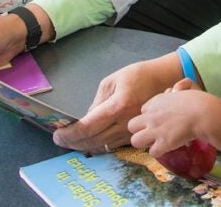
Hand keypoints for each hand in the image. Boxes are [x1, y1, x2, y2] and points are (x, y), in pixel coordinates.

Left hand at [53, 55, 181, 152]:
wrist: (163, 79)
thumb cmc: (137, 75)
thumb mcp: (111, 81)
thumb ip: (97, 102)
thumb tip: (86, 119)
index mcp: (118, 106)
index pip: (87, 127)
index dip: (69, 134)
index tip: (57, 134)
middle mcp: (125, 122)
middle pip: (92, 141)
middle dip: (72, 142)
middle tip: (59, 139)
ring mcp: (131, 131)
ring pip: (102, 146)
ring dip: (83, 146)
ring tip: (71, 141)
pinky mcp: (135, 134)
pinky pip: (112, 145)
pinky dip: (97, 145)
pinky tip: (89, 141)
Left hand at [128, 88, 217, 157]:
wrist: (203, 113)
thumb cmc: (198, 100)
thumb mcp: (185, 87)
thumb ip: (177, 87)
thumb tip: (174, 90)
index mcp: (157, 101)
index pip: (142, 111)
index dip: (150, 116)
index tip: (160, 119)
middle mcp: (152, 115)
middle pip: (131, 126)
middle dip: (140, 130)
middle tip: (152, 133)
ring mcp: (156, 130)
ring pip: (135, 141)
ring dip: (145, 143)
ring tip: (156, 143)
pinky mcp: (163, 143)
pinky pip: (152, 152)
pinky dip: (159, 152)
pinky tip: (167, 148)